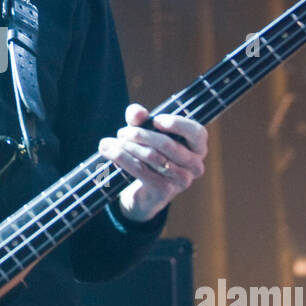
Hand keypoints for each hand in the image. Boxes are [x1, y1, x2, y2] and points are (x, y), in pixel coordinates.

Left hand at [97, 103, 207, 222]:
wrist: (143, 192)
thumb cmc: (149, 153)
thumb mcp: (144, 131)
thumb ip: (140, 118)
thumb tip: (137, 113)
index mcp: (197, 148)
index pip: (197, 133)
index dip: (177, 124)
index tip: (156, 120)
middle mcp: (195, 166)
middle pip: (168, 144)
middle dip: (140, 134)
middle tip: (122, 132)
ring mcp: (181, 181)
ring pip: (152, 157)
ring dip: (128, 146)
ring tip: (110, 143)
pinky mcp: (165, 192)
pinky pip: (141, 170)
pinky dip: (122, 158)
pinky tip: (108, 151)